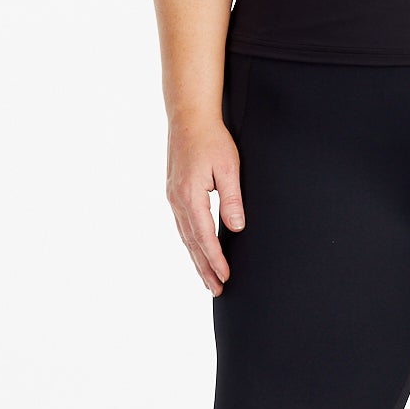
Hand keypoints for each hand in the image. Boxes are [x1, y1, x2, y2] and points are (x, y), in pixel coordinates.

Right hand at [166, 115, 245, 293]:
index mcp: (190, 196)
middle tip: (217, 290)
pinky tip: (197, 252)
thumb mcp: (229, 167)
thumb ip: (232, 198)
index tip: (226, 276)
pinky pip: (182, 226)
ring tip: (208, 279)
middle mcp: (177, 200)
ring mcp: (173, 197)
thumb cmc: (212, 139)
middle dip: (205, 268)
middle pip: (192, 243)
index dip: (216, 259)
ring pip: (185, 237)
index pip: (205, 237)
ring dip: (197, 259)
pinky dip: (191, 243)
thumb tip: (236, 227)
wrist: (188, 118)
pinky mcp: (174, 193)